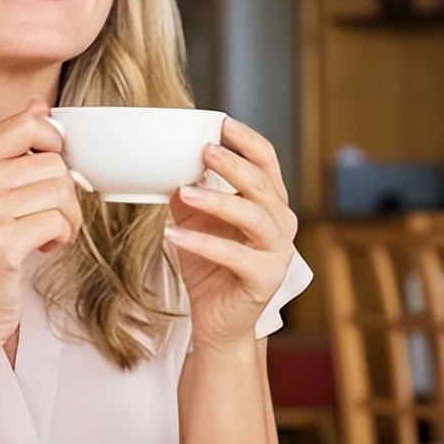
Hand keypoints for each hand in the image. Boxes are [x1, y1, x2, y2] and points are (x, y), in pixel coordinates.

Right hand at [0, 99, 82, 345]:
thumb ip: (14, 149)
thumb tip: (40, 104)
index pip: (27, 123)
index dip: (53, 143)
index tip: (49, 172)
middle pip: (53, 162)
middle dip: (64, 194)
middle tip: (47, 218)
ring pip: (61, 190)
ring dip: (67, 219)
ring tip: (45, 234)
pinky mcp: (0, 241)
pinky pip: (58, 220)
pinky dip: (61, 237)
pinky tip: (42, 249)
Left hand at [164, 118, 296, 350]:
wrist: (218, 320)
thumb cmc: (209, 264)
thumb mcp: (194, 219)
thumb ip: (187, 189)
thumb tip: (163, 160)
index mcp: (268, 202)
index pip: (267, 162)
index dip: (247, 140)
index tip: (221, 122)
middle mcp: (281, 224)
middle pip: (264, 185)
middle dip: (234, 164)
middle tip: (205, 149)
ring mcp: (277, 253)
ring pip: (254, 216)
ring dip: (218, 200)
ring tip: (183, 191)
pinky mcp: (264, 279)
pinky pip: (234, 256)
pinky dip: (202, 243)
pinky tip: (173, 235)